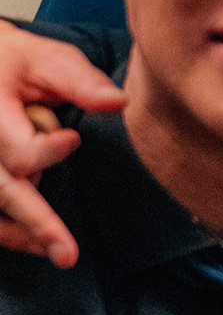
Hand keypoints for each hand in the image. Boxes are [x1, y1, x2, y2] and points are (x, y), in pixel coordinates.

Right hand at [0, 21, 125, 267]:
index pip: (17, 151)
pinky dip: (9, 232)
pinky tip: (38, 244)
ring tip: (59, 253)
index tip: (72, 139)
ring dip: (23, 232)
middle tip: (67, 255)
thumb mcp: (45, 59)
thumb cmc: (13, 62)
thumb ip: (80, 81)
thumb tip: (119, 104)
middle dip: (37, 223)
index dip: (46, 151)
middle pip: (3, 191)